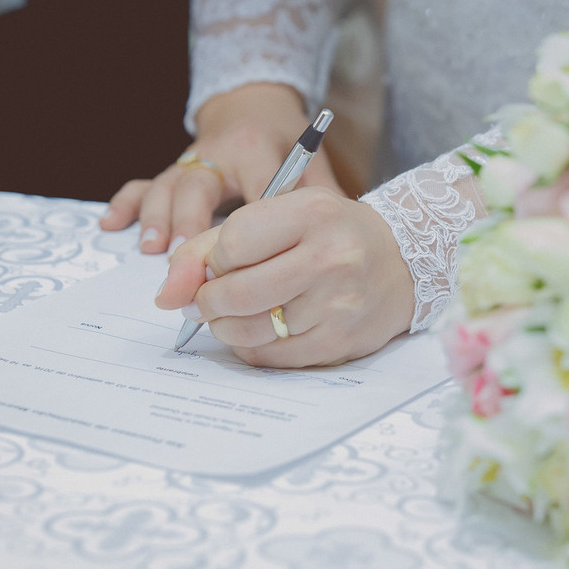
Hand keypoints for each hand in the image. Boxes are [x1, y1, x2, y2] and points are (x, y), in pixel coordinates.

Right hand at [99, 83, 345, 253]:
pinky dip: (127, 203)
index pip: (258, 188)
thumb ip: (323, 197)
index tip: (257, 260)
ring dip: (157, 216)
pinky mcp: (173, 170)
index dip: (256, 222)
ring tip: (153, 249)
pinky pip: (143, 182)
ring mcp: (192, 161)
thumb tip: (344, 239)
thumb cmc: (285, 140)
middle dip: (190, 219)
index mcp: (260, 149)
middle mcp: (220, 153)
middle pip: (200, 185)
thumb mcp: (312, 161)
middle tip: (184, 254)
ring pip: (168, 184)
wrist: (254, 105)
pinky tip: (113, 224)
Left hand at [156, 187, 414, 366]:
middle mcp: (329, 257)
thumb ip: (213, 244)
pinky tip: (261, 331)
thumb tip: (166, 295)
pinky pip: (272, 356)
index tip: (220, 263)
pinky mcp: (340, 341)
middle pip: (236, 292)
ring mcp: (337, 304)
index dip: (212, 260)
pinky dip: (252, 347)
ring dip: (225, 327)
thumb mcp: (281, 216)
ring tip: (231, 315)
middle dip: (208, 301)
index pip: (231, 244)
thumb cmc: (331, 234)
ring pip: (250, 330)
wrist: (403, 262)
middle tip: (207, 300)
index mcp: (312, 212)